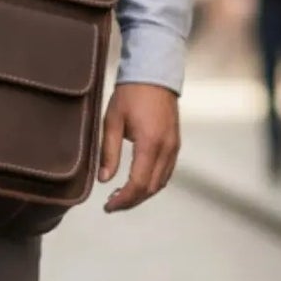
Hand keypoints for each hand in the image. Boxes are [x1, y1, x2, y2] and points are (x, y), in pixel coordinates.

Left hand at [98, 82, 180, 213]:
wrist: (154, 74)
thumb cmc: (130, 94)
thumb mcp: (112, 121)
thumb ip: (108, 152)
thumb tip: (104, 180)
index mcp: (150, 144)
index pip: (138, 184)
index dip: (123, 200)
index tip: (108, 206)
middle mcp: (167, 149)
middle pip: (151, 188)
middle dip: (131, 200)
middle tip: (111, 204)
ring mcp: (174, 147)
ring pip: (161, 182)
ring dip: (142, 193)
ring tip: (121, 196)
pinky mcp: (175, 144)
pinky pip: (166, 172)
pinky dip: (152, 183)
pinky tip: (137, 182)